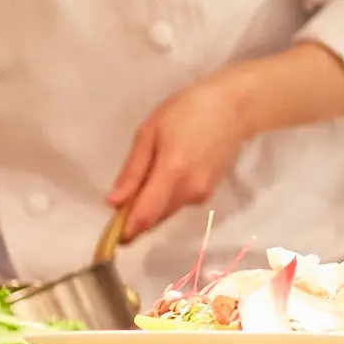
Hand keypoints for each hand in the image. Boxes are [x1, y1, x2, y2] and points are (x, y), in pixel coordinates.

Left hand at [109, 73, 257, 240]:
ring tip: (147, 175)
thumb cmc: (189, 109)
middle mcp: (190, 191)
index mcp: (172, 172)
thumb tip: (114, 203)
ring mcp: (202, 194)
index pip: (144, 216)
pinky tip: (167, 173)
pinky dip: (165, 198)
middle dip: (132, 217)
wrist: (236, 106)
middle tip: (121, 196)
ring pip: (165, 212)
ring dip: (149, 206)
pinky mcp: (209, 193)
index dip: (123, 231)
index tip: (107, 236)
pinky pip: (178, 204)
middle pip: (153, 219)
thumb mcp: (150, 131)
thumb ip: (133, 170)